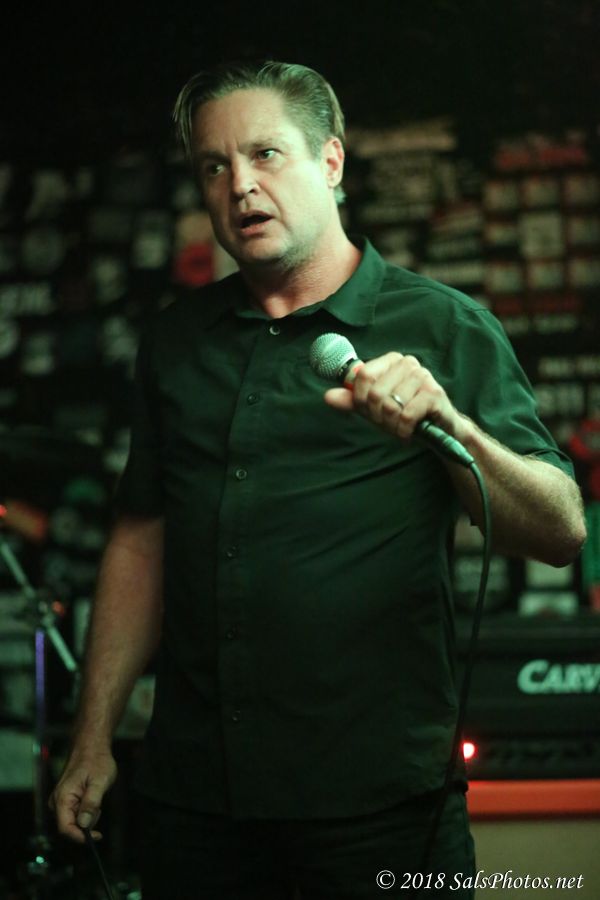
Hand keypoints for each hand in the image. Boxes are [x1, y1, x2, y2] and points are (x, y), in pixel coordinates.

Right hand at [49, 748, 116, 842]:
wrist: (91, 746)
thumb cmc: (96, 761)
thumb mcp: (99, 782)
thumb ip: (91, 803)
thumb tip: (84, 824)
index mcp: (62, 798)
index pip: (65, 828)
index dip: (80, 837)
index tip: (96, 837)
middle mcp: (57, 801)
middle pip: (69, 826)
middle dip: (86, 823)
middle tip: (99, 806)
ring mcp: (60, 800)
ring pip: (74, 821)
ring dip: (88, 815)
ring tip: (96, 796)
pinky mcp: (66, 799)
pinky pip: (75, 813)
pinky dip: (87, 809)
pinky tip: (92, 796)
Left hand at [324, 351, 466, 442]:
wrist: (438, 431)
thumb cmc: (404, 415)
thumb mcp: (374, 409)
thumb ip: (352, 401)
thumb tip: (328, 396)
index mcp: (391, 361)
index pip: (363, 376)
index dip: (361, 400)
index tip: (371, 412)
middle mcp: (408, 363)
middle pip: (375, 393)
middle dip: (377, 416)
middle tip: (388, 423)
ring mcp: (423, 376)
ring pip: (390, 406)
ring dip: (392, 426)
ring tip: (400, 428)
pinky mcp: (434, 394)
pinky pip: (406, 415)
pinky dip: (403, 430)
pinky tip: (409, 432)